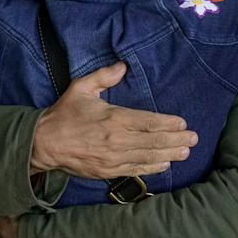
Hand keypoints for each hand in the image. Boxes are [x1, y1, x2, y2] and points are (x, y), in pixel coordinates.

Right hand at [31, 62, 197, 178]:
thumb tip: (123, 66)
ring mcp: (113, 158)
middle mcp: (117, 140)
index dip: (168, 123)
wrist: (44, 144)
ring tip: (186, 151)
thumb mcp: (81, 88)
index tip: (182, 122)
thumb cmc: (64, 114)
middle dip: (176, 139)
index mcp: (114, 118)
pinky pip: (136, 170)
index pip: (149, 121)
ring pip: (148, 156)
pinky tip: (165, 164)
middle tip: (193, 138)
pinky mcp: (108, 171)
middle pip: (154, 140)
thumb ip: (103, 76)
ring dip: (169, 154)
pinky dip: (152, 167)